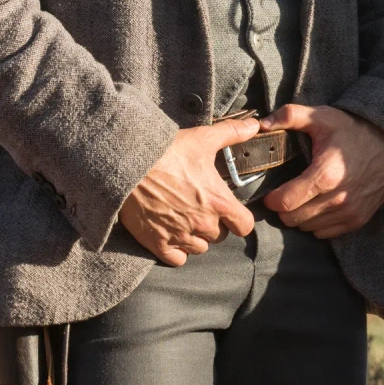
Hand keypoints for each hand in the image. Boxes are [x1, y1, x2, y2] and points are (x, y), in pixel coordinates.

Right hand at [119, 117, 261, 265]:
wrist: (128, 164)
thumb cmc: (168, 151)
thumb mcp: (203, 138)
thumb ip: (232, 133)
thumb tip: (254, 125)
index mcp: (219, 202)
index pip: (245, 226)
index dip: (238, 219)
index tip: (230, 211)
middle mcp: (203, 224)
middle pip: (219, 236)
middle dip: (213, 224)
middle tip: (198, 207)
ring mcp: (181, 236)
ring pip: (199, 248)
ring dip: (195, 237)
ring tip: (183, 218)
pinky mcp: (159, 244)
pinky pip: (178, 259)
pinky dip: (176, 250)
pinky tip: (170, 232)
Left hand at [259, 105, 383, 239]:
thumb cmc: (353, 130)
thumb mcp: (322, 116)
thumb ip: (290, 115)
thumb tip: (261, 124)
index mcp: (325, 175)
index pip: (284, 203)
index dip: (272, 199)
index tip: (271, 193)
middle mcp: (338, 199)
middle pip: (292, 219)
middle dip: (284, 208)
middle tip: (286, 193)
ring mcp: (349, 213)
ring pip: (307, 228)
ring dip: (300, 216)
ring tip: (303, 198)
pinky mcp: (358, 220)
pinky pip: (325, 233)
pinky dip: (317, 222)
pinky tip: (319, 205)